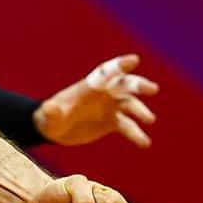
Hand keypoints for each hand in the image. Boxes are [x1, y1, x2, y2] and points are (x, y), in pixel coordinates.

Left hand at [34, 55, 158, 147]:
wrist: (55, 129)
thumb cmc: (51, 117)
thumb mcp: (50, 114)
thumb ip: (52, 111)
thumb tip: (49, 109)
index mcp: (90, 85)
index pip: (107, 72)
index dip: (120, 65)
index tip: (134, 60)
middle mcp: (104, 93)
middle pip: (124, 85)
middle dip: (138, 85)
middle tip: (152, 89)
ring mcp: (110, 106)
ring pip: (130, 104)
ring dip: (141, 110)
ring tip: (149, 119)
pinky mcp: (112, 122)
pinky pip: (128, 126)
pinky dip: (136, 133)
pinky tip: (145, 142)